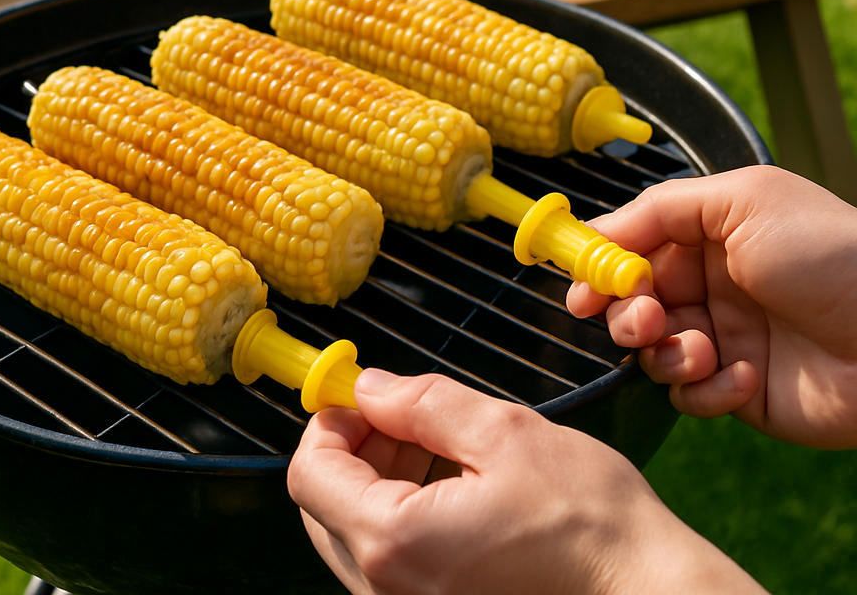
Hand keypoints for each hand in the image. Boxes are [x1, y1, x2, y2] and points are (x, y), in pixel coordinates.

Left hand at [288, 370, 762, 594]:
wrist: (649, 594)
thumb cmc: (590, 520)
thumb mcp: (503, 434)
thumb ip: (422, 403)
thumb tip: (368, 386)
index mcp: (396, 545)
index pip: (310, 475)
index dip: (330, 421)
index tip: (362, 393)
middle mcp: (387, 593)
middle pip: (322, 507)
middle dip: (352, 447)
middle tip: (398, 413)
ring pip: (352, 534)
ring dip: (374, 478)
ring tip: (430, 443)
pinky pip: (387, 561)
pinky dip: (398, 513)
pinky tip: (445, 482)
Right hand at [567, 165, 856, 447]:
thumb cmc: (828, 252)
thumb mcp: (742, 199)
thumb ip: (659, 207)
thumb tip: (595, 232)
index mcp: (707, 238)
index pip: (632, 250)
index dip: (601, 268)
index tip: (582, 286)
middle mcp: (710, 287)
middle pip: (630, 303)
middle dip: (625, 313)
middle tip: (645, 319)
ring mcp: (724, 339)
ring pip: (653, 352)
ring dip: (664, 352)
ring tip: (700, 348)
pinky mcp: (740, 391)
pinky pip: (690, 395)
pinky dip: (704, 389)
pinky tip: (743, 375)